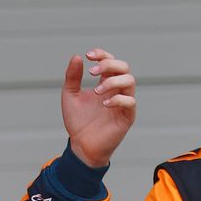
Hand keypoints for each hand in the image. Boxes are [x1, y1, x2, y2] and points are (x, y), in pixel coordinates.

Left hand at [62, 47, 136, 168]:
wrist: (81, 145)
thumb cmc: (77, 121)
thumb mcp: (70, 95)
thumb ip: (72, 77)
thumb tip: (77, 57)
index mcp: (105, 83)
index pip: (111, 61)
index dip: (102, 54)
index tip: (88, 56)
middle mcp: (116, 90)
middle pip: (124, 67)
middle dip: (108, 64)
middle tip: (92, 72)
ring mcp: (123, 103)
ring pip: (130, 81)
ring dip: (112, 81)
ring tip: (96, 92)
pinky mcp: (127, 117)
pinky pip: (130, 102)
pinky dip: (117, 99)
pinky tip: (103, 104)